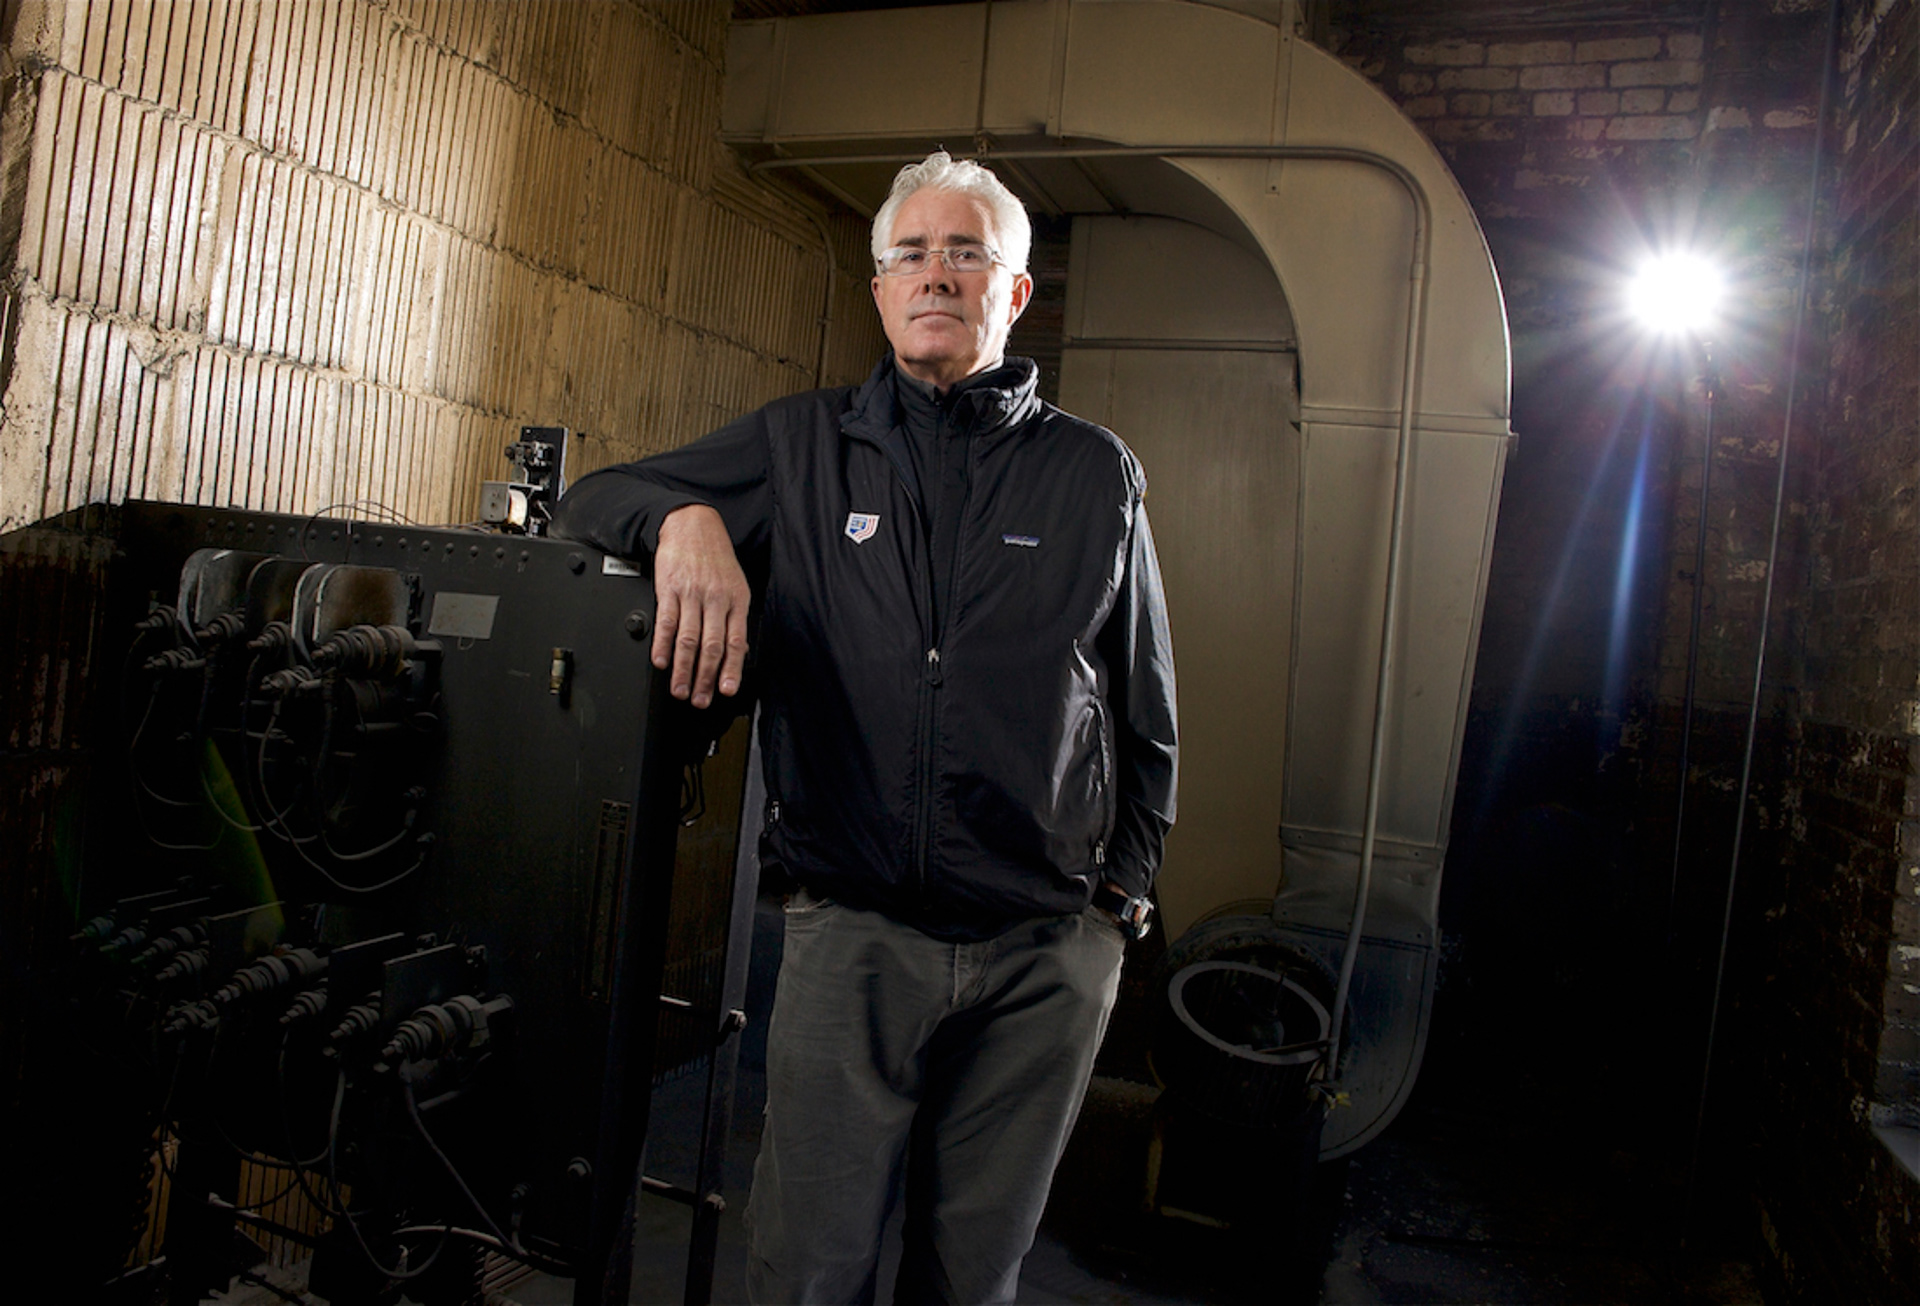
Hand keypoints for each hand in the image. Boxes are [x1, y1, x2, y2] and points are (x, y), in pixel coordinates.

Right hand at [652, 505, 749, 707]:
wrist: (691, 524)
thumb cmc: (714, 557)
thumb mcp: (735, 584)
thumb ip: (734, 618)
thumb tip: (738, 652)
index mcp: (736, 600)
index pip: (735, 642)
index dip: (731, 669)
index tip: (726, 690)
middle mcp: (716, 599)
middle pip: (712, 646)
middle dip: (705, 678)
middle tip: (699, 699)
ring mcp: (692, 594)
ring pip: (688, 639)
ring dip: (683, 669)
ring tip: (680, 689)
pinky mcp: (669, 589)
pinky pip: (666, 621)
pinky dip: (662, 645)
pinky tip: (660, 662)